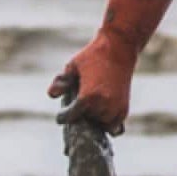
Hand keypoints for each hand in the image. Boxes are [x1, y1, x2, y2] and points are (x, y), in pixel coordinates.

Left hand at [46, 0, 173, 134]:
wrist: (119, 48)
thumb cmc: (93, 56)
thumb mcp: (73, 66)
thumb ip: (61, 82)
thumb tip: (52, 95)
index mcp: (88, 96)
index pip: (72, 116)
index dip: (64, 116)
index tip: (61, 117)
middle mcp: (103, 105)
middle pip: (86, 121)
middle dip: (80, 116)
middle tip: (76, 107)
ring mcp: (115, 108)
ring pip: (100, 126)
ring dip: (94, 120)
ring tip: (90, 110)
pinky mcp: (124, 108)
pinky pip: (115, 127)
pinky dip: (108, 124)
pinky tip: (101, 115)